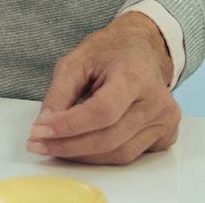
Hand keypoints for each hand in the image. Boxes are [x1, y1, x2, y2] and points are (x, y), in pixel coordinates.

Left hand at [27, 13, 179, 165]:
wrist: (142, 49)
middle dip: (68, 146)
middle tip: (38, 143)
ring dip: (82, 155)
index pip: (102, 112)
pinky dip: (101, 155)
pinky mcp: (166, 136)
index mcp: (135, 77)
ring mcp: (165, 122)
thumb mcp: (75, 60)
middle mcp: (157, 103)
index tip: (39, 131)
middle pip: (109, 138)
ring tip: (54, 146)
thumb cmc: (110, 52)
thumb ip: (60, 92)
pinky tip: (80, 145)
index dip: (68, 126)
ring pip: (119, 153)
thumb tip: (45, 124)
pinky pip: (129, 154)